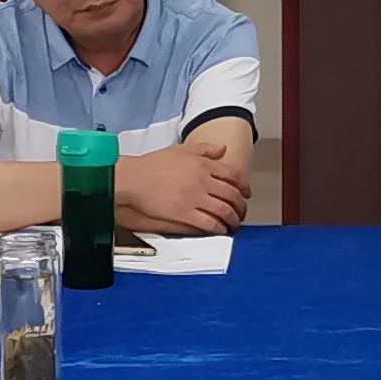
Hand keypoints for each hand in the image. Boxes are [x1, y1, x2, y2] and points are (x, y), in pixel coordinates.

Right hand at [116, 142, 249, 234]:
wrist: (134, 178)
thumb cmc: (153, 164)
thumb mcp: (181, 149)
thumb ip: (204, 149)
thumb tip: (223, 149)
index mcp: (203, 164)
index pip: (233, 175)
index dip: (244, 186)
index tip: (246, 193)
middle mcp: (203, 180)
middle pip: (233, 195)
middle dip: (241, 206)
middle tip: (242, 212)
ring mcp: (195, 197)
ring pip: (225, 210)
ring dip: (233, 219)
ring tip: (234, 224)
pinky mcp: (185, 213)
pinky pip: (210, 223)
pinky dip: (219, 228)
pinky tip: (221, 230)